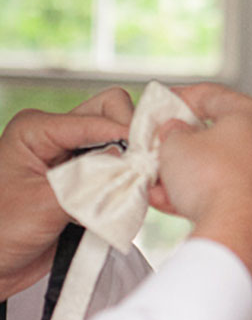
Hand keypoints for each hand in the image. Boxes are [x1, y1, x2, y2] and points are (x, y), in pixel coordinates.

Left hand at [0, 88, 132, 299]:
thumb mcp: (43, 204)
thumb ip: (87, 182)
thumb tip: (129, 163)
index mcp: (38, 130)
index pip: (98, 115)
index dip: (126, 134)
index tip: (146, 158)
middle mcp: (57, 139)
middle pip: (111, 118)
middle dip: (132, 141)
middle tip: (144, 169)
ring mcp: (72, 161)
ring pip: (119, 146)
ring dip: (131, 166)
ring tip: (137, 190)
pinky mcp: (84, 186)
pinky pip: (117, 175)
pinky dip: (127, 187)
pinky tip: (127, 202)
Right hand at [149, 84, 251, 298]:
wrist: (238, 234)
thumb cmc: (211, 179)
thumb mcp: (175, 144)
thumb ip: (170, 132)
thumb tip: (174, 133)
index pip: (212, 95)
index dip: (179, 97)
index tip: (159, 105)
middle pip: (214, 135)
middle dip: (179, 144)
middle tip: (156, 147)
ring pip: (215, 169)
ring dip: (182, 175)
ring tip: (154, 182)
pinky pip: (222, 194)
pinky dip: (196, 196)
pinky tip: (167, 203)